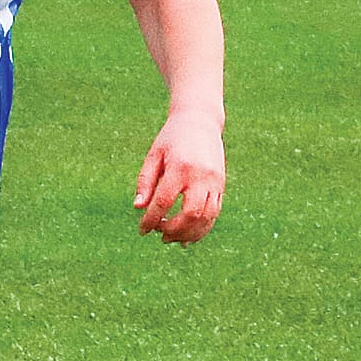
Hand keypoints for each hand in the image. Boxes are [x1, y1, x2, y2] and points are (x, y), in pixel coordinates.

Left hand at [134, 112, 223, 243]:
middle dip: (173, 230)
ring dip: (189, 234)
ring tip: (172, 239)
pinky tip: (188, 236)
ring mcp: (215, 182)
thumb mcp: (154, 155)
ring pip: (206, 217)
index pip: (164, 201)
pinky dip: (202, 228)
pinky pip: (214, 213)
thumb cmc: (171, 139)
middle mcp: (201, 176)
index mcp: (180, 167)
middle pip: (190, 214)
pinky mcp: (221, 185)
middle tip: (159, 235)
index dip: (151, 220)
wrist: (200, 121)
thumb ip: (145, 182)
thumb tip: (139, 208)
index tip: (142, 230)